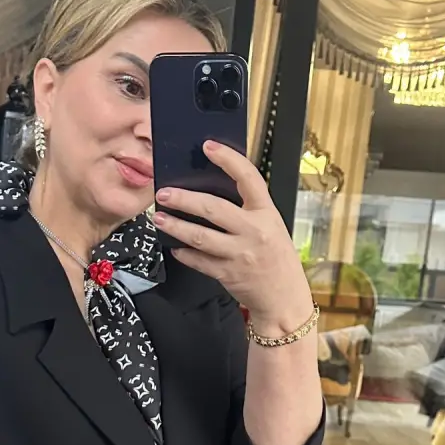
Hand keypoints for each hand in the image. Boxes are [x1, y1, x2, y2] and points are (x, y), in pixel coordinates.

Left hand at [153, 141, 313, 334]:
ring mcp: (240, 254)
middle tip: (164, 193)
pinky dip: (184, 253)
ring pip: (200, 237)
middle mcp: (254, 231)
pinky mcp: (228, 274)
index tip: (209, 146)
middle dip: (184, 199)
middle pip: (214, 208)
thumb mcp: (271, 226)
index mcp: (266, 213)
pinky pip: (199, 261)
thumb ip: (248, 210)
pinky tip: (174, 247)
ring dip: (176, 226)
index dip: (228, 159)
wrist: (285, 298)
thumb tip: (212, 189)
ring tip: (159, 218)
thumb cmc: (277, 259)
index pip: (249, 178)